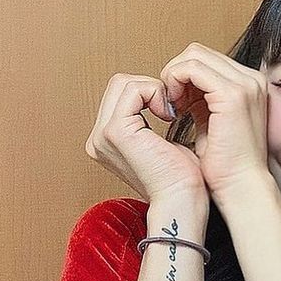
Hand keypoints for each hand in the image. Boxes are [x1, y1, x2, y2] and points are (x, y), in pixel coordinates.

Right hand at [83, 72, 206, 202]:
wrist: (182, 198)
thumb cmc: (180, 177)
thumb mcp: (160, 141)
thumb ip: (149, 119)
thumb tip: (158, 95)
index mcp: (106, 141)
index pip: (121, 93)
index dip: (149, 93)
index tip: (171, 113)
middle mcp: (99, 139)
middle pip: (119, 84)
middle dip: (149, 88)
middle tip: (171, 111)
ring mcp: (103, 135)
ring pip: (124, 82)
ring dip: (153, 90)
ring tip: (170, 113)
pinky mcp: (115, 131)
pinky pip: (133, 89)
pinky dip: (155, 93)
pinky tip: (169, 114)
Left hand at [158, 43, 270, 203]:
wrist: (241, 187)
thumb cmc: (225, 167)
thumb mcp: (211, 125)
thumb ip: (201, 103)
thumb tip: (181, 90)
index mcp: (248, 85)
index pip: (207, 61)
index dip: (184, 77)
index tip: (174, 103)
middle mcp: (251, 79)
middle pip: (199, 53)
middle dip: (176, 73)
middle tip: (169, 102)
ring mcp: (244, 84)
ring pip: (193, 55)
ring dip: (173, 76)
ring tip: (170, 104)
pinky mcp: (232, 94)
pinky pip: (191, 68)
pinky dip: (175, 81)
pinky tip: (173, 105)